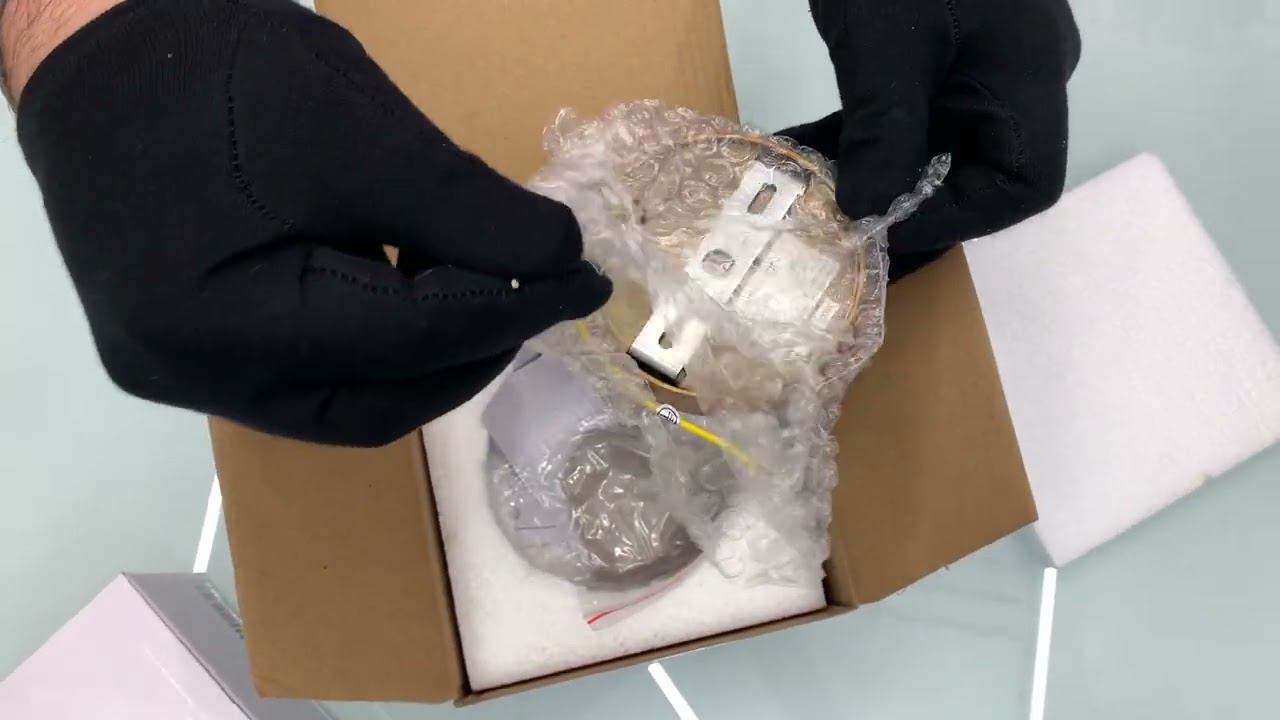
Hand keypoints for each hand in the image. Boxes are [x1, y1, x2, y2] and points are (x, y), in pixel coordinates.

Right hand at [11, 0, 609, 446]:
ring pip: (348, 401)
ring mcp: (183, 372)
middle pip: (378, 403)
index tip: (583, 280)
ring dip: (429, 354)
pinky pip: (311, 376)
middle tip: (536, 292)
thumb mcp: (353, 126)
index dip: (510, 309)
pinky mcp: (191, 352)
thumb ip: (463, 206)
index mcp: (218, 321)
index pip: (406, 340)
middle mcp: (192, 375)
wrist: (97, 45)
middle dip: (473, 349)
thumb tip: (561, 260)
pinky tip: (410, 283)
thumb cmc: (216, 68)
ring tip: (476, 282)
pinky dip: (379, 343)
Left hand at [782, 0, 1080, 277]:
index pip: (1024, 184)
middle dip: (904, 202)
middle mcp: (1014, 76)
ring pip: (933, 142)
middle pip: (975, 168)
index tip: (883, 230)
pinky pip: (906, 107)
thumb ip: (884, 134)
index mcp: (1030, 76)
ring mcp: (975, 58)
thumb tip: (865, 216)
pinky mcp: (933, 45)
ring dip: (872, 170)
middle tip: (836, 230)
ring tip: (806, 197)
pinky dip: (859, 132)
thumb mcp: (885, 49)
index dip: (957, 220)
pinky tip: (802, 149)